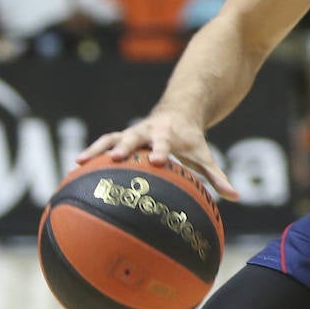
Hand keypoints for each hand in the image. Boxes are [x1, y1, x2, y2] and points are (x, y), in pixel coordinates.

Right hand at [77, 111, 238, 199]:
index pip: (165, 143)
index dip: (161, 151)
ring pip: (112, 137)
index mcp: (170, 136)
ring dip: (97, 149)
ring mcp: (133, 133)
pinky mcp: (121, 136)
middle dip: (125, 146)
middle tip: (115, 159)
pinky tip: (74, 170)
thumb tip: (235, 196)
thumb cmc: (191, 141)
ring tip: (79, 163)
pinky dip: (90, 153)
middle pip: (135, 136)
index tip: (158, 161)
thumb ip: (217, 176)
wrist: (179, 111)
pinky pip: (103, 143)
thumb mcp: (205, 156)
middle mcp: (149, 131)